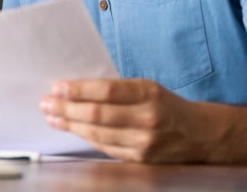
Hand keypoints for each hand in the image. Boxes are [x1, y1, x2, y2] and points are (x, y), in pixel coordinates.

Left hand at [40, 78, 209, 163]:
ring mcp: (144, 142)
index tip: (57, 87)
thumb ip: (117, 89)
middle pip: (98, 114)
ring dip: (70, 125)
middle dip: (66, 108)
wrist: (200, 134)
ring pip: (98, 134)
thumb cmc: (166, 105)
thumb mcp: (147, 87)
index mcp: (149, 93)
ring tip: (52, 117)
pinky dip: (86, 138)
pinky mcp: (140, 159)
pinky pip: (105, 147)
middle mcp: (148, 118)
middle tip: (46, 103)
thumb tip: (76, 89)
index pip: (107, 90)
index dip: (78, 90)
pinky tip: (72, 130)